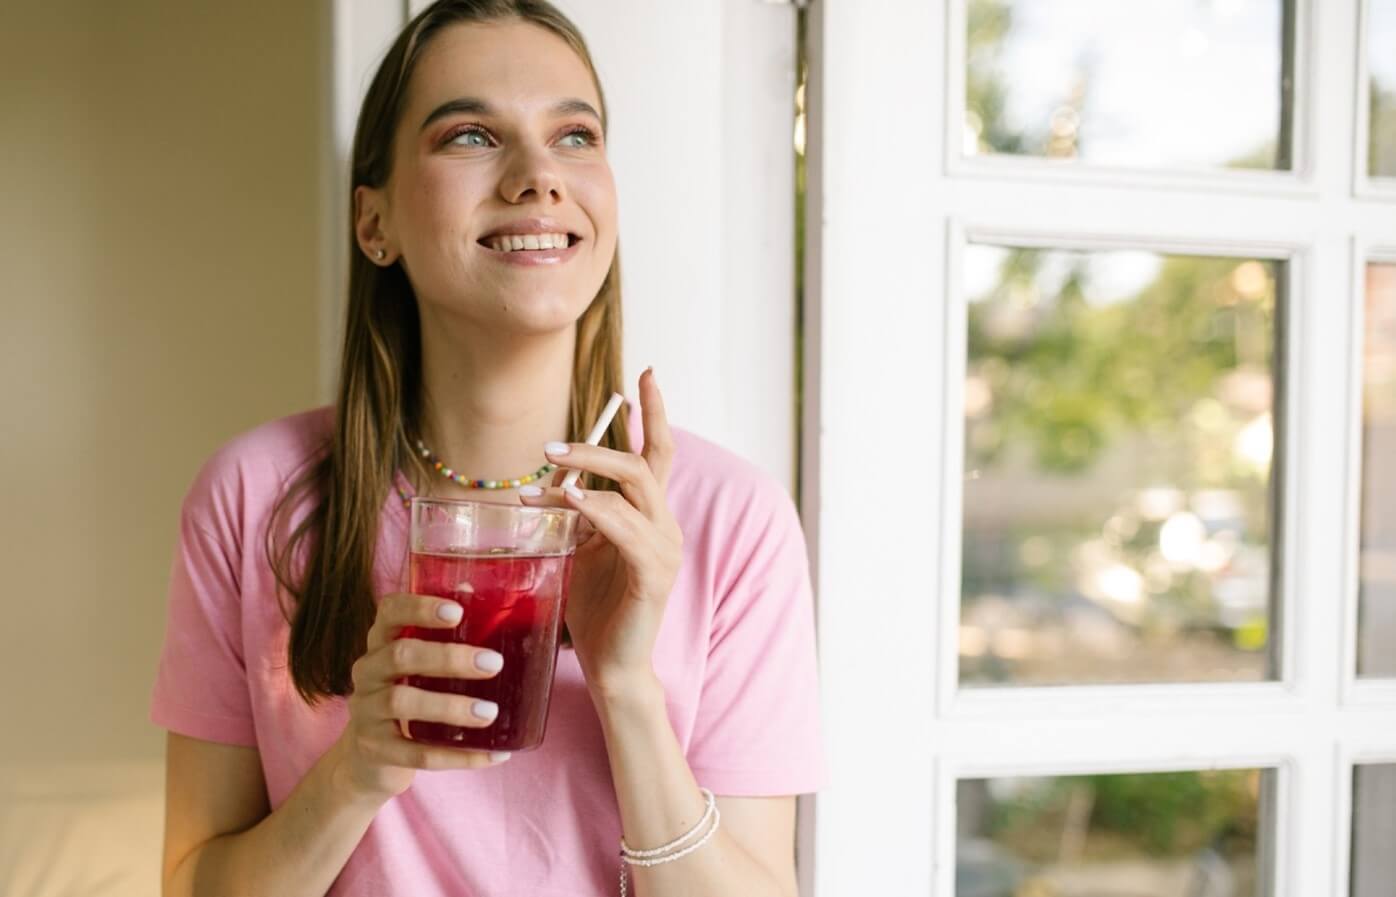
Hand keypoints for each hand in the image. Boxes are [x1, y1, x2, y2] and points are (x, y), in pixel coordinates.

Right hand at [331, 593, 511, 802]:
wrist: (365, 760)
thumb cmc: (407, 697)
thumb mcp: (417, 668)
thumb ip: (446, 641)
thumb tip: (495, 609)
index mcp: (381, 643)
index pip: (389, 612)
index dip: (418, 608)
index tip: (457, 612)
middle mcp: (368, 673)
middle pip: (400, 655)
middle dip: (448, 658)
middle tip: (493, 664)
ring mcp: (367, 713)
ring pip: (402, 702)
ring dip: (450, 707)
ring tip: (489, 713)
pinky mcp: (376, 751)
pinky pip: (417, 754)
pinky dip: (458, 756)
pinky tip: (493, 755)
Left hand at [520, 368, 681, 699]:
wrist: (612, 666)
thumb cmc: (598, 610)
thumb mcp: (584, 550)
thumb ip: (579, 515)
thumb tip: (554, 481)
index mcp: (650, 517)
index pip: (658, 454)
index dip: (654, 413)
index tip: (644, 374)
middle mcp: (665, 526)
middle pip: (646, 462)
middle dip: (603, 440)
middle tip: (555, 443)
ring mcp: (663, 549)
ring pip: (635, 487)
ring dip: (590, 470)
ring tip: (550, 464)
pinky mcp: (653, 575)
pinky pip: (628, 529)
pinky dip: (599, 509)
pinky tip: (572, 500)